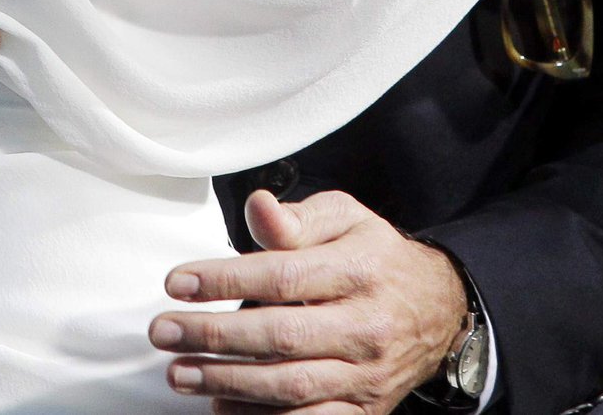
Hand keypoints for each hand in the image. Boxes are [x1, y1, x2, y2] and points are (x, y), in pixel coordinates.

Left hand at [149, 189, 468, 412]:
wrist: (438, 309)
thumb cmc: (375, 256)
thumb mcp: (344, 218)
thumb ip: (296, 219)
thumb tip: (257, 208)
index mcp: (358, 269)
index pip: (283, 276)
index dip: (225, 279)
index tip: (176, 282)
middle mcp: (365, 325)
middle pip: (281, 336)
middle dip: (213, 336)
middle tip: (163, 331)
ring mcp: (367, 375)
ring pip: (292, 386)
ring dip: (228, 382)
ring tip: (180, 372)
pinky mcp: (365, 410)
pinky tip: (221, 407)